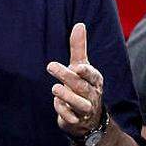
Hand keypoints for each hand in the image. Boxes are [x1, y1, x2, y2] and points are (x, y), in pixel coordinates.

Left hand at [47, 24, 104, 139]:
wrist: (88, 118)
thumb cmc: (83, 86)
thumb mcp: (81, 66)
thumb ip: (78, 48)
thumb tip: (79, 24)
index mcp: (95, 80)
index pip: (92, 75)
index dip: (86, 71)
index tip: (77, 66)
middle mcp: (92, 94)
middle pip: (81, 86)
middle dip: (67, 76)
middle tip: (50, 66)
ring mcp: (85, 109)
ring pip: (79, 104)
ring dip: (66, 96)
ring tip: (55, 88)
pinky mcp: (77, 121)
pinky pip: (71, 118)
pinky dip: (64, 113)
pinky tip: (58, 105)